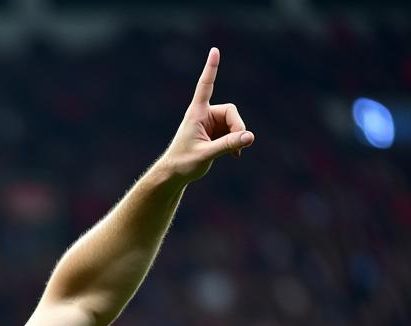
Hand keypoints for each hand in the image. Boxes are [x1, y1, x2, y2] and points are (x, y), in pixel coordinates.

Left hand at [163, 47, 253, 182]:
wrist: (174, 174)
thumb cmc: (183, 163)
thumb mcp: (206, 155)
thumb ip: (228, 145)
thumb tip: (250, 136)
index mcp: (196, 113)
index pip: (205, 86)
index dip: (211, 69)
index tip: (214, 51)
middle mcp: (204, 114)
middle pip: (231, 112)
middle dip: (237, 127)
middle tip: (239, 144)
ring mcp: (210, 123)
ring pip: (233, 123)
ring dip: (235, 137)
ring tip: (233, 154)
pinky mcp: (214, 133)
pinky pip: (232, 132)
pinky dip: (235, 143)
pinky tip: (236, 155)